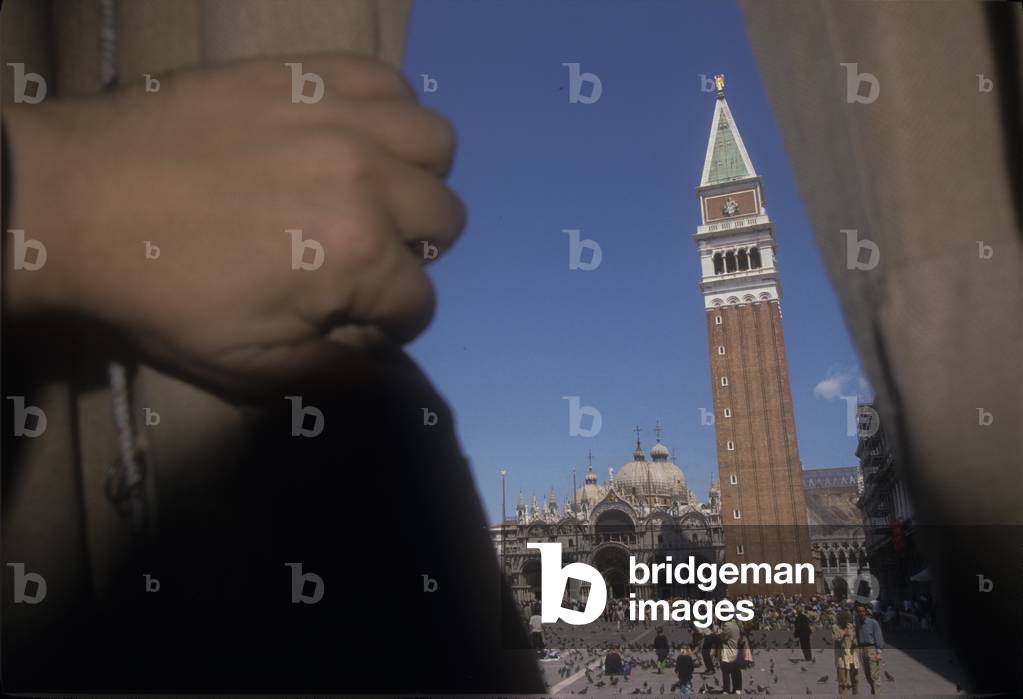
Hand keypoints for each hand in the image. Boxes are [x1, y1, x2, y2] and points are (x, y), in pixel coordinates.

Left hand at [4, 53, 463, 391]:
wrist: (83, 201)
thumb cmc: (165, 292)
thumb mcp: (248, 363)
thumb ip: (332, 372)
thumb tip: (384, 372)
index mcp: (356, 257)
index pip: (420, 300)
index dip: (393, 319)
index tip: (359, 315)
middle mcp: (367, 180)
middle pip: (445, 219)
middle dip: (414, 250)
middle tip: (364, 252)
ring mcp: (340, 116)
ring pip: (434, 142)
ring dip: (414, 176)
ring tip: (370, 187)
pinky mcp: (307, 73)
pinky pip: (388, 79)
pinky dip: (385, 110)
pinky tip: (351, 134)